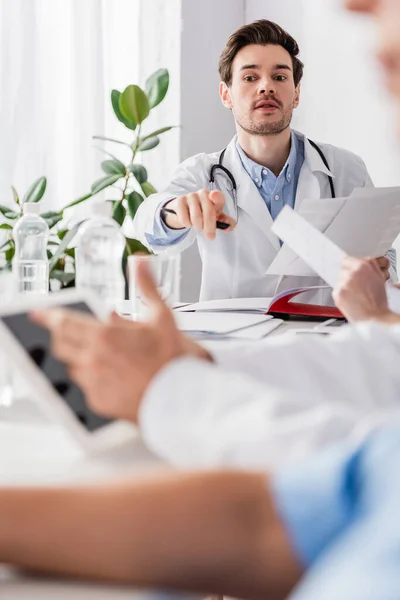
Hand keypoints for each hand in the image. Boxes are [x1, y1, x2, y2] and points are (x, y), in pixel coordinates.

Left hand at [30, 263, 210, 423]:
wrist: (182, 399)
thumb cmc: (174, 361)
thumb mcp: (163, 317)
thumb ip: (147, 287)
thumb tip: (141, 263)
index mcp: (105, 336)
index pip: (63, 323)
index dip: (46, 316)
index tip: (36, 312)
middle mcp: (94, 360)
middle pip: (60, 345)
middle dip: (63, 336)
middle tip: (77, 333)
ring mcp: (93, 383)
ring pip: (70, 367)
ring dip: (79, 358)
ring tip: (104, 357)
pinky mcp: (98, 403)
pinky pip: (83, 388)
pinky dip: (91, 379)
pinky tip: (112, 376)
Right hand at [163, 189, 235, 239]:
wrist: (186, 210)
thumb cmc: (204, 212)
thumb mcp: (216, 217)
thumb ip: (225, 221)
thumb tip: (230, 227)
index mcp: (214, 197)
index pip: (217, 196)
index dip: (216, 196)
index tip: (214, 197)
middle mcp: (203, 194)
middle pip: (208, 211)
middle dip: (210, 227)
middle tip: (210, 236)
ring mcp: (191, 196)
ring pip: (196, 216)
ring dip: (197, 225)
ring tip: (197, 225)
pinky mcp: (180, 201)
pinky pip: (184, 217)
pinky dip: (187, 223)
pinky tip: (188, 222)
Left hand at [333, 256, 392, 321]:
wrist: (374, 317)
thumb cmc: (378, 301)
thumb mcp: (379, 278)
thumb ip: (371, 267)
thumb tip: (367, 262)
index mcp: (364, 266)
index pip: (349, 259)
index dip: (352, 266)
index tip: (353, 270)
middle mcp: (352, 272)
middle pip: (343, 269)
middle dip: (349, 276)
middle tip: (358, 284)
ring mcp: (343, 283)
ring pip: (340, 280)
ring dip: (345, 285)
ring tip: (356, 294)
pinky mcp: (337, 293)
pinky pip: (337, 290)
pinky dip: (342, 294)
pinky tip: (351, 299)